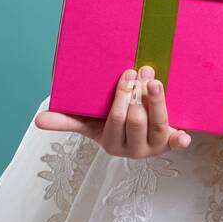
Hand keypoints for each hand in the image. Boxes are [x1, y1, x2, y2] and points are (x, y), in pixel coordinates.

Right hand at [35, 65, 192, 157]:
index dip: (123, 97)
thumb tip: (38, 120)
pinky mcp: (171, 143)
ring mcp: (154, 148)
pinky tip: (184, 136)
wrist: (139, 134)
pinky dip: (180, 140)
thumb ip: (68, 120)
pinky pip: (177, 143)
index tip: (127, 74)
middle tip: (142, 70)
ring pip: (158, 125)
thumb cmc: (112, 123)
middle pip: (136, 121)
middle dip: (139, 95)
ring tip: (155, 80)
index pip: (115, 120)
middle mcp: (132, 150)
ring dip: (158, 101)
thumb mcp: (91, 123)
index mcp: (110, 144)